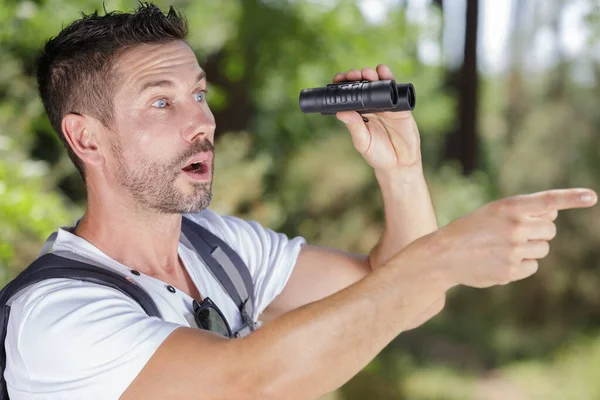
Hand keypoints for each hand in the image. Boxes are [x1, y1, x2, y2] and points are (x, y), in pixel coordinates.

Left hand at [333, 65, 420, 170]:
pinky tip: (383, 71)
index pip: (349, 96)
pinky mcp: (400, 107)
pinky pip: (394, 89)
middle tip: (353, 75)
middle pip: (362, 86)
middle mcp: (371, 107)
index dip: (343, 86)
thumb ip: (354, 127)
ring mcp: (386, 105)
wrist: (399, 164)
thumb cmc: (377, 155)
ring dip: (371, 75)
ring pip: (377, 85)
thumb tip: (340, 112)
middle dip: (357, 77)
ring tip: (367, 73)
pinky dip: (389, 78)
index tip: (338, 79)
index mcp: (359, 114)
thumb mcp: (363, 142)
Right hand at [405, 188, 597, 288]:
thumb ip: (523, 211)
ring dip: (530, 248)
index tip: (592, 197)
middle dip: (538, 232)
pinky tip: (501, 261)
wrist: (444, 255)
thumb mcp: (492, 212)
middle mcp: (514, 226)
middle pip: (549, 229)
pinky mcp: (511, 270)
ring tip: (504, 248)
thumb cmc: (470, 230)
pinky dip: (521, 265)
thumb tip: (553, 213)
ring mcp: (513, 250)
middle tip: (514, 234)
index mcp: (508, 207)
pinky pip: (532, 267)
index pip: (546, 200)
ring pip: (543, 249)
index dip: (571, 198)